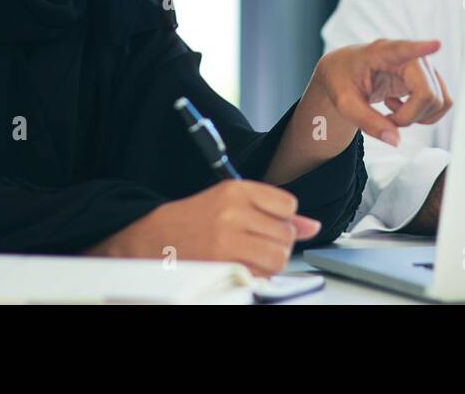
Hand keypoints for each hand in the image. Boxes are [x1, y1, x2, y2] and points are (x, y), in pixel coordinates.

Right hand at [87, 180, 320, 277]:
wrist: (152, 238)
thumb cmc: (194, 219)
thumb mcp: (230, 202)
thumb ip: (273, 211)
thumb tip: (311, 226)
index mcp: (235, 190)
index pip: (287, 205)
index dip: (281, 218)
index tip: (267, 222)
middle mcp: (233, 212)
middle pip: (285, 234)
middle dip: (278, 243)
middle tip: (257, 243)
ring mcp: (227, 240)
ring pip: (278, 257)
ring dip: (270, 261)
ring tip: (251, 256)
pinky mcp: (222, 265)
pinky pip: (261, 275)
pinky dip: (257, 275)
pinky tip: (242, 266)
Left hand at [312, 38, 450, 146]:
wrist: (344, 71)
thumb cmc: (342, 80)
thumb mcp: (345, 104)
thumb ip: (368, 122)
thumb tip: (396, 141)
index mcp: (380, 53)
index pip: (403, 49)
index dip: (421, 48)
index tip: (436, 45)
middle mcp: (408, 55)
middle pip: (427, 93)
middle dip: (409, 116)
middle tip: (386, 118)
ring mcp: (422, 66)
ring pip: (439, 100)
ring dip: (418, 117)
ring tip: (392, 110)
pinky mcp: (429, 76)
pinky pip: (442, 102)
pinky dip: (425, 115)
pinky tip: (403, 107)